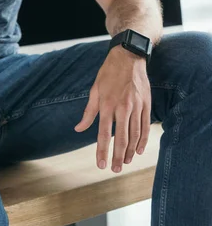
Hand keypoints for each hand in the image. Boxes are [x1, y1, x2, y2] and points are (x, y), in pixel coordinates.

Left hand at [75, 46, 150, 172]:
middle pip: (121, 138)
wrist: (129, 56)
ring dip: (130, 150)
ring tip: (126, 162)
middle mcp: (122, 108)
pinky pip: (145, 125)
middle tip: (115, 169)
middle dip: (118, 156)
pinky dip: (143, 139)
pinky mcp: (146, 103)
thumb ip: (88, 112)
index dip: (102, 151)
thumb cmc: (108, 74)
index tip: (101, 164)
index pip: (103, 134)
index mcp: (106, 105)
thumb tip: (78, 129)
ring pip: (135, 134)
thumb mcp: (94, 91)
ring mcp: (136, 106)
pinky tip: (139, 150)